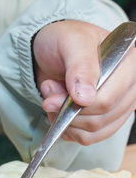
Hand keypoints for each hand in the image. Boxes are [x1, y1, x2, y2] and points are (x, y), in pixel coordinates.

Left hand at [32, 20, 135, 143]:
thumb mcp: (70, 43)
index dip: (80, 103)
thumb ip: (80, 67)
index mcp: (129, 63)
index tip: (54, 94)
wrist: (49, 49)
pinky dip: (66, 128)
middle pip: (102, 117)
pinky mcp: (104, 118)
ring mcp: (118, 105)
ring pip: (94, 131)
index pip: (109, 99)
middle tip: (49, 92)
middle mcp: (129, 86)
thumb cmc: (63, 39)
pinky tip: (58, 110)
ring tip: (53, 97)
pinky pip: (87, 137)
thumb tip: (86, 98)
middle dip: (68, 110)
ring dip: (65, 120)